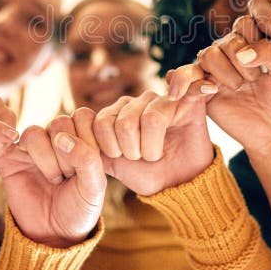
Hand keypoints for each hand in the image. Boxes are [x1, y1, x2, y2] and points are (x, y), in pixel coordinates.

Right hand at [0, 111, 105, 246]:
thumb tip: (62, 137)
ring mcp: (33, 148)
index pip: (83, 116)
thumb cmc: (79, 208)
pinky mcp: (10, 158)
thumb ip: (87, 159)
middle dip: (66, 152)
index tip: (89, 167)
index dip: (87, 139)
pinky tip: (29, 169)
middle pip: (60, 123)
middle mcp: (56, 138)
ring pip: (35, 133)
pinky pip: (7, 141)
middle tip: (69, 176)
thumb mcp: (94, 187)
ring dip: (47, 157)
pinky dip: (14, 149)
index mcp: (81, 138)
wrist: (55, 234)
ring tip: (54, 178)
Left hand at [93, 88, 214, 196]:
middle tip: (144, 158)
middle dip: (132, 151)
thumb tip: (66, 140)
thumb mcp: (115, 166)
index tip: (123, 159)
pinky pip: (186, 84)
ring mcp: (164, 99)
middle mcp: (140, 101)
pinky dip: (190, 82)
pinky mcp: (189, 100)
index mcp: (118, 111)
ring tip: (157, 153)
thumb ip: (93, 151)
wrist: (180, 187)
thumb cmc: (148, 175)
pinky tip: (204, 86)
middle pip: (123, 122)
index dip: (110, 148)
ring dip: (152, 147)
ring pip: (149, 118)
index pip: (100, 122)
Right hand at [170, 18, 270, 157]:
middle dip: (243, 64)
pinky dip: (200, 81)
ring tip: (239, 88)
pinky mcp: (201, 86)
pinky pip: (189, 74)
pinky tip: (213, 91)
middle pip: (227, 41)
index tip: (270, 66)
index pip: (244, 24)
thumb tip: (241, 53)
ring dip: (225, 73)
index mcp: (251, 40)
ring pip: (208, 54)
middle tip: (254, 81)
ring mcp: (214, 68)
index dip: (256, 43)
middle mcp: (230, 50)